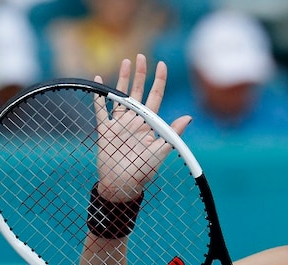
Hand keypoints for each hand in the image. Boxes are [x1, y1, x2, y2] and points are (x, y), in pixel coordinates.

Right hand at [93, 54, 191, 200]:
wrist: (122, 185)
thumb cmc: (144, 171)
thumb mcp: (161, 151)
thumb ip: (173, 133)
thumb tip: (189, 117)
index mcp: (150, 124)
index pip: (156, 97)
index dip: (159, 81)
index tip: (162, 64)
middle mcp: (136, 120)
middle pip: (139, 92)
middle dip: (141, 74)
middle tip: (142, 57)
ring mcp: (120, 124)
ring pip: (121, 95)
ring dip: (124, 80)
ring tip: (126, 62)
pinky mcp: (105, 129)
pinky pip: (101, 108)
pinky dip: (99, 95)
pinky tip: (99, 79)